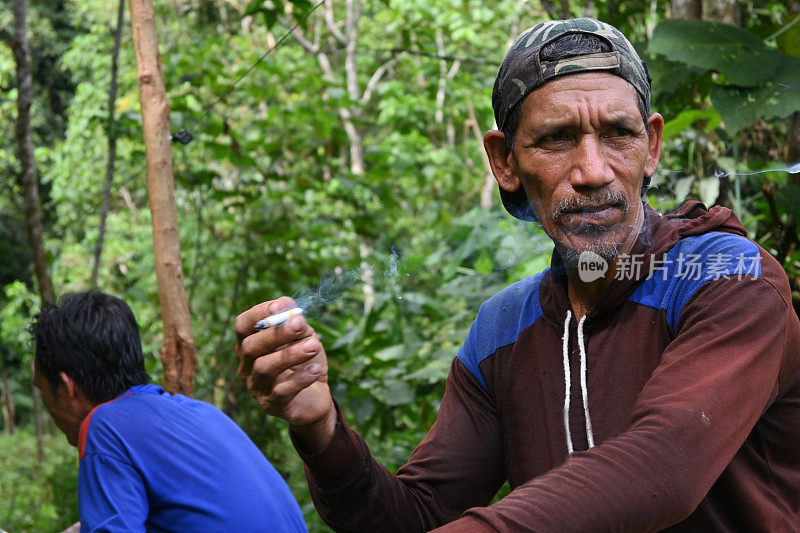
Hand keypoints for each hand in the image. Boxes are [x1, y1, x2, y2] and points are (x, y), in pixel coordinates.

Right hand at [235, 297, 335, 447]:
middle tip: (300, 325)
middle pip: (250, 347)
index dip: (258, 314)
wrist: (316, 395)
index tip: (279, 307)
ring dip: (290, 355)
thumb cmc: (304, 361)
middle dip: (276, 333)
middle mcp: (247, 365)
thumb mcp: (303, 337)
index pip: (242, 326)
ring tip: (314, 345)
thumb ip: (295, 322)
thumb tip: (288, 307)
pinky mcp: (272, 405)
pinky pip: (281, 391)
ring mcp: (257, 387)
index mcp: (250, 344)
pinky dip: (300, 379)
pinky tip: (315, 370)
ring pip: (264, 368)